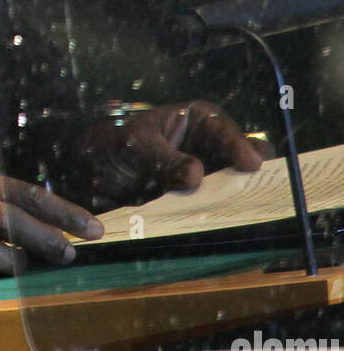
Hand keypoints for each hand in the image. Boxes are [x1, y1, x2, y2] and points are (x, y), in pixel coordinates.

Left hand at [71, 100, 269, 210]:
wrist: (92, 174)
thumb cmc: (116, 145)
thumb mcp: (135, 145)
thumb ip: (163, 158)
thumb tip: (196, 175)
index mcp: (196, 121)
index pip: (222, 129)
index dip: (239, 145)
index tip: (251, 163)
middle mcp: (208, 149)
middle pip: (238, 162)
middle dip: (249, 177)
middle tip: (258, 192)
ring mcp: (207, 178)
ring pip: (232, 190)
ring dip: (237, 202)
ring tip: (246, 215)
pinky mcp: (199, 205)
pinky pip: (215, 212)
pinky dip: (219, 220)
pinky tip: (223, 229)